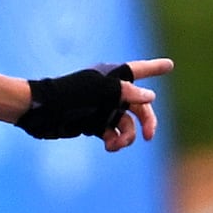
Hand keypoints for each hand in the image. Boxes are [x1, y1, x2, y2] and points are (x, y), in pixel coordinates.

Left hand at [12, 58, 172, 148]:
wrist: (43, 112)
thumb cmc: (71, 95)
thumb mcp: (101, 91)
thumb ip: (127, 92)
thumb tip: (151, 97)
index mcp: (112, 77)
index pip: (138, 70)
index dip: (154, 68)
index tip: (170, 65)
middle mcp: (110, 92)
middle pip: (139, 106)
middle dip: (146, 121)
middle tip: (149, 135)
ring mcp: (103, 109)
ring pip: (127, 124)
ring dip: (127, 136)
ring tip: (116, 144)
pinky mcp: (94, 124)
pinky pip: (114, 134)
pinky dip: (115, 141)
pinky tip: (110, 146)